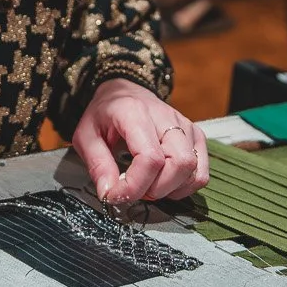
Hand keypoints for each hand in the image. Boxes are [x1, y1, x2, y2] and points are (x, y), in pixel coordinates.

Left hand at [70, 79, 208, 203]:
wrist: (124, 91)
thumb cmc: (106, 112)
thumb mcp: (86, 135)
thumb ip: (97, 165)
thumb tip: (109, 193)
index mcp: (135, 113)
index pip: (150, 158)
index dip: (134, 186)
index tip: (116, 195)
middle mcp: (166, 117)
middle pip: (179, 165)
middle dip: (155, 189)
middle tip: (134, 189)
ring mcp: (185, 126)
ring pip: (192, 170)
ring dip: (170, 189)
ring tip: (148, 185)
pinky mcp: (196, 136)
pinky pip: (200, 172)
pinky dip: (184, 186)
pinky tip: (165, 183)